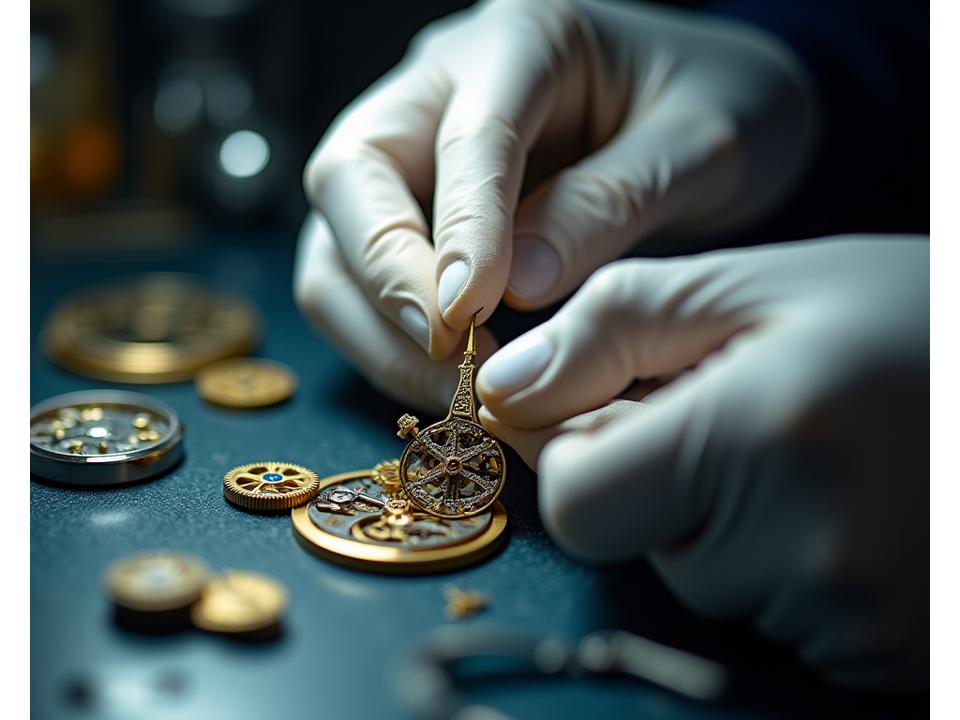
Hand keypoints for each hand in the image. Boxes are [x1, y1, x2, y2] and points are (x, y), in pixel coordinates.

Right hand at [296, 0, 815, 408]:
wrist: (709, 108)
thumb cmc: (715, 110)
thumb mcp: (701, 144)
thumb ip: (613, 202)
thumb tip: (518, 286)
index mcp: (523, 40)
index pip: (466, 136)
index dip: (459, 231)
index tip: (465, 318)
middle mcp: (442, 87)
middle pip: (351, 175)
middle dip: (385, 280)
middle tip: (452, 366)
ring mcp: (418, 149)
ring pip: (338, 238)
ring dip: (378, 328)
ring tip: (457, 394)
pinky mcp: (415, 209)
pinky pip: (364, 279)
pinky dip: (392, 342)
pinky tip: (451, 382)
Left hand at [476, 236, 928, 686]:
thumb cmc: (913, 319)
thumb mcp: (758, 287)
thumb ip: (612, 329)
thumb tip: (502, 389)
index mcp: (758, 433)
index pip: (578, 500)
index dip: (585, 454)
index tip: (629, 412)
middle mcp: (808, 545)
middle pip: (643, 540)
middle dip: (669, 483)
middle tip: (757, 420)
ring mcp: (856, 617)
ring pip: (711, 580)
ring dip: (736, 523)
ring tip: (823, 456)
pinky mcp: (885, 654)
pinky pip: (778, 617)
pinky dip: (789, 566)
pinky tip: (854, 504)